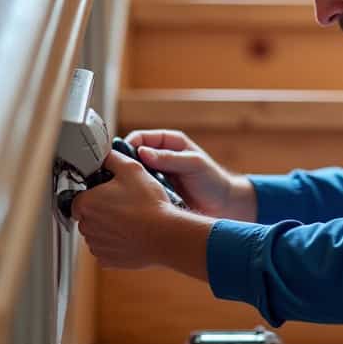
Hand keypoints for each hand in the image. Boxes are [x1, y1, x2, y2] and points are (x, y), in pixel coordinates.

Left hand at [73, 148, 171, 268]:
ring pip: (97, 233)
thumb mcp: (132, 169)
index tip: (109, 194)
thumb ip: (112, 159)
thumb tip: (105, 155)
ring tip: (130, 220)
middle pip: (87, 216)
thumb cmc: (148, 204)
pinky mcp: (106, 260)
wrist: (164, 235)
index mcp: (86, 203)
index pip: (79, 198)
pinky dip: (115, 243)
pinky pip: (106, 249)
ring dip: (108, 227)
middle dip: (101, 211)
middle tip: (123, 205)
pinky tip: (130, 235)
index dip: (94, 194)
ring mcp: (96, 245)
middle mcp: (86, 226)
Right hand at [123, 129, 255, 220]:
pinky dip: (135, 193)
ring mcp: (156, 175)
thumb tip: (142, 152)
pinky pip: (139, 190)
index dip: (128, 145)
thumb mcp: (193, 165)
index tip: (122, 157)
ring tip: (126, 190)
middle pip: (132, 156)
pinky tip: (134, 201)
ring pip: (133, 174)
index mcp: (169, 143)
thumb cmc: (212, 180)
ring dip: (129, 181)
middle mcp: (159, 157)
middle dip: (124, 164)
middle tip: (120, 176)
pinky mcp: (155, 192)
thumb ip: (170, 158)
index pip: (140, 138)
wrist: (222, 205)